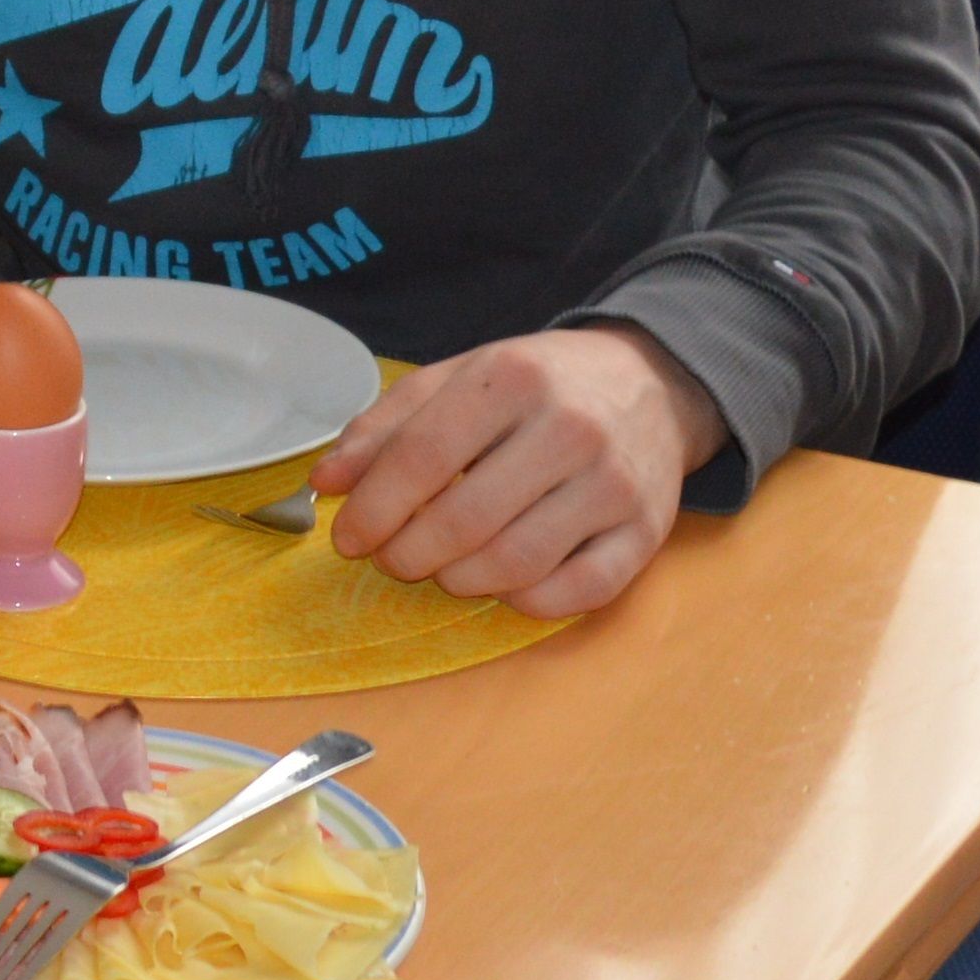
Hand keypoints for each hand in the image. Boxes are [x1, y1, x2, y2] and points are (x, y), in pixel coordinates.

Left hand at [302, 327, 723, 619]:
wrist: (653, 385)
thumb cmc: (539, 386)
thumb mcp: (458, 379)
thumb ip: (386, 426)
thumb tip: (327, 482)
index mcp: (513, 378)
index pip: (423, 457)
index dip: (373, 508)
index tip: (347, 537)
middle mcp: (570, 428)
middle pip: (463, 521)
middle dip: (407, 555)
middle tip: (391, 558)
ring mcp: (615, 484)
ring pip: (515, 565)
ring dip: (459, 582)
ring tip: (441, 568)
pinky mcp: (647, 532)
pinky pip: (575, 593)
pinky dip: (523, 602)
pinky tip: (501, 582)